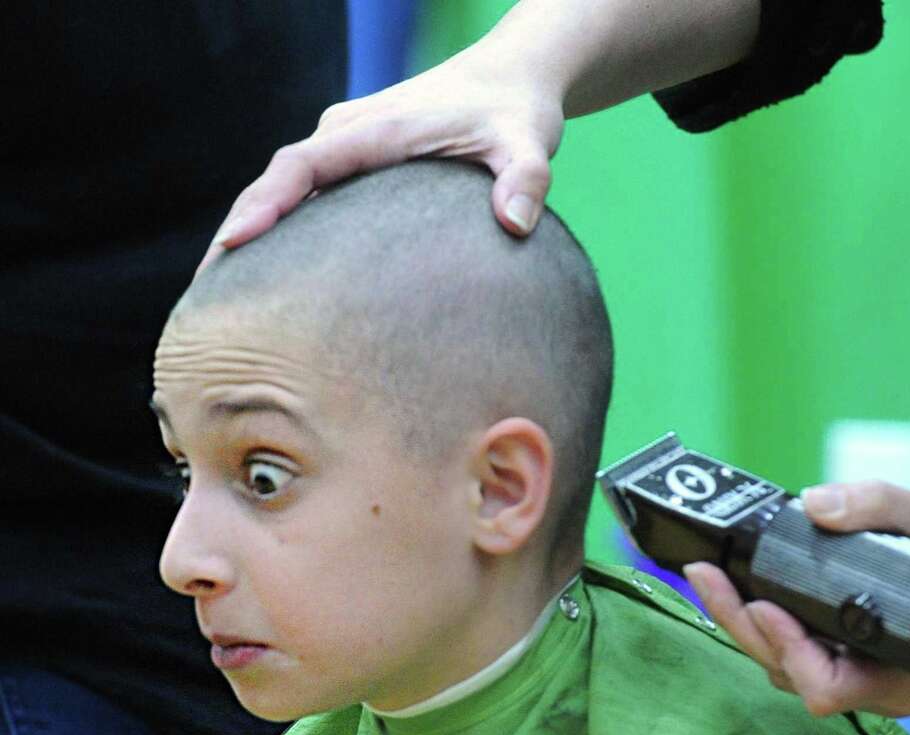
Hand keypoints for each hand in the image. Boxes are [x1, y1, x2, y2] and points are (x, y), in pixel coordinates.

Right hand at [197, 42, 563, 273]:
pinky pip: (305, 200)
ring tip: (221, 305)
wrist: (510, 80)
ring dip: (250, 237)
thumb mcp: (529, 141)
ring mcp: (346, 151)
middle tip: (206, 301)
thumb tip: (514, 224)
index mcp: (376, 130)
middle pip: (275, 183)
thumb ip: (526, 179)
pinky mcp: (355, 168)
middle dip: (236, 235)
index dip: (266, 203)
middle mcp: (347, 136)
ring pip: (284, 193)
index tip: (234, 244)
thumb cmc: (515, 112)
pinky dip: (280, 235)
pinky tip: (272, 287)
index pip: (304, 164)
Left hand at [684, 480, 909, 716]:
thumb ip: (886, 507)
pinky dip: (761, 612)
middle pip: (788, 672)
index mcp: (902, 674)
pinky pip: (792, 638)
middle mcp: (873, 680)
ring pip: (783, 660)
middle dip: (743, 626)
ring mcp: (856, 664)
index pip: (827, 686)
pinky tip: (738, 578)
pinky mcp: (843, 641)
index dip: (788, 651)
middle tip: (707, 575)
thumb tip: (818, 503)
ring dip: (744, 621)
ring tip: (712, 574)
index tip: (765, 602)